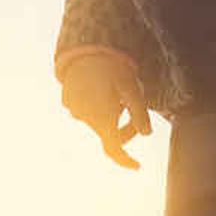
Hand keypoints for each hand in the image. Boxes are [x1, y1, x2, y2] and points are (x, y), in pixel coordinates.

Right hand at [58, 47, 150, 170]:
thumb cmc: (112, 67)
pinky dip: (96, 106)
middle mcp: (85, 118)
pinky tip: (101, 87)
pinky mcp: (68, 102)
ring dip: (109, 113)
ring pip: (97, 121)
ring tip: (116, 91)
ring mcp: (74, 110)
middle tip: (132, 106)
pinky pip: (86, 111)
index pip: (113, 148)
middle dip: (123, 127)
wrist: (85, 48)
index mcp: (101, 118)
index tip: (137, 166)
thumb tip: (148, 134)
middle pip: (108, 133)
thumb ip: (139, 112)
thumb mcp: (131, 88)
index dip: (125, 160)